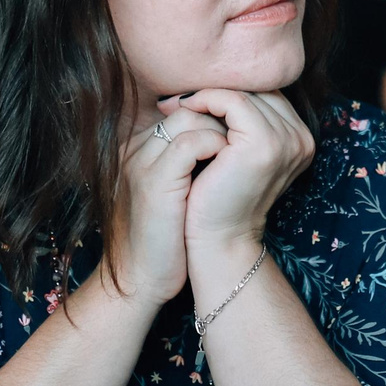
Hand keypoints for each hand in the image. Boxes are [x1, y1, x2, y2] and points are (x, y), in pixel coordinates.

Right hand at [103, 109, 228, 306]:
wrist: (143, 277)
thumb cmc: (169, 238)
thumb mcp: (179, 191)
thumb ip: (195, 162)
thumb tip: (235, 141)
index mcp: (141, 147)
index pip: (187, 109)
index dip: (220, 119)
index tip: (242, 141)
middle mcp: (137, 147)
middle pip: (190, 108)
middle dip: (226, 123)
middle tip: (248, 146)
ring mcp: (142, 160)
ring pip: (191, 117)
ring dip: (224, 135)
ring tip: (240, 158)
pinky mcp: (153, 180)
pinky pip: (191, 142)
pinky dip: (217, 148)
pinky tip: (231, 167)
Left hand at [169, 89, 314, 266]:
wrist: (218, 238)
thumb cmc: (219, 197)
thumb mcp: (235, 154)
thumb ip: (239, 122)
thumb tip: (212, 82)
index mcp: (300, 140)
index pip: (265, 96)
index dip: (228, 92)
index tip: (190, 97)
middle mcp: (302, 139)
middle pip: (258, 91)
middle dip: (216, 89)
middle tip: (176, 96)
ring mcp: (288, 141)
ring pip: (245, 93)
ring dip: (207, 94)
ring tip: (175, 103)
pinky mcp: (265, 144)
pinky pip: (234, 102)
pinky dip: (206, 100)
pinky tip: (184, 108)